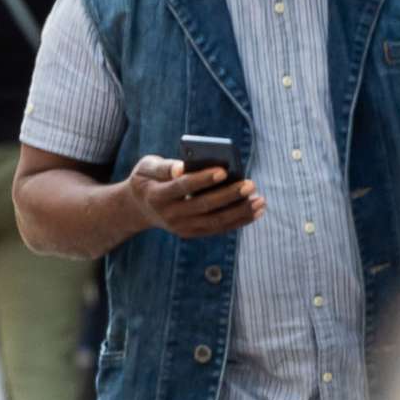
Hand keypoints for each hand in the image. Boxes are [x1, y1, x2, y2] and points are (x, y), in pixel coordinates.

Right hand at [127, 155, 263, 239]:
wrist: (138, 207)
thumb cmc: (148, 179)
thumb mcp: (146, 167)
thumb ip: (163, 166)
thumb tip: (182, 168)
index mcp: (156, 195)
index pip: (182, 186)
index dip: (203, 179)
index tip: (224, 171)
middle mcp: (169, 215)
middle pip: (203, 206)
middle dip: (229, 195)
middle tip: (250, 184)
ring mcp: (181, 227)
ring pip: (214, 222)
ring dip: (239, 212)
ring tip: (260, 200)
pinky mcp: (191, 233)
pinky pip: (218, 228)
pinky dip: (238, 221)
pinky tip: (256, 211)